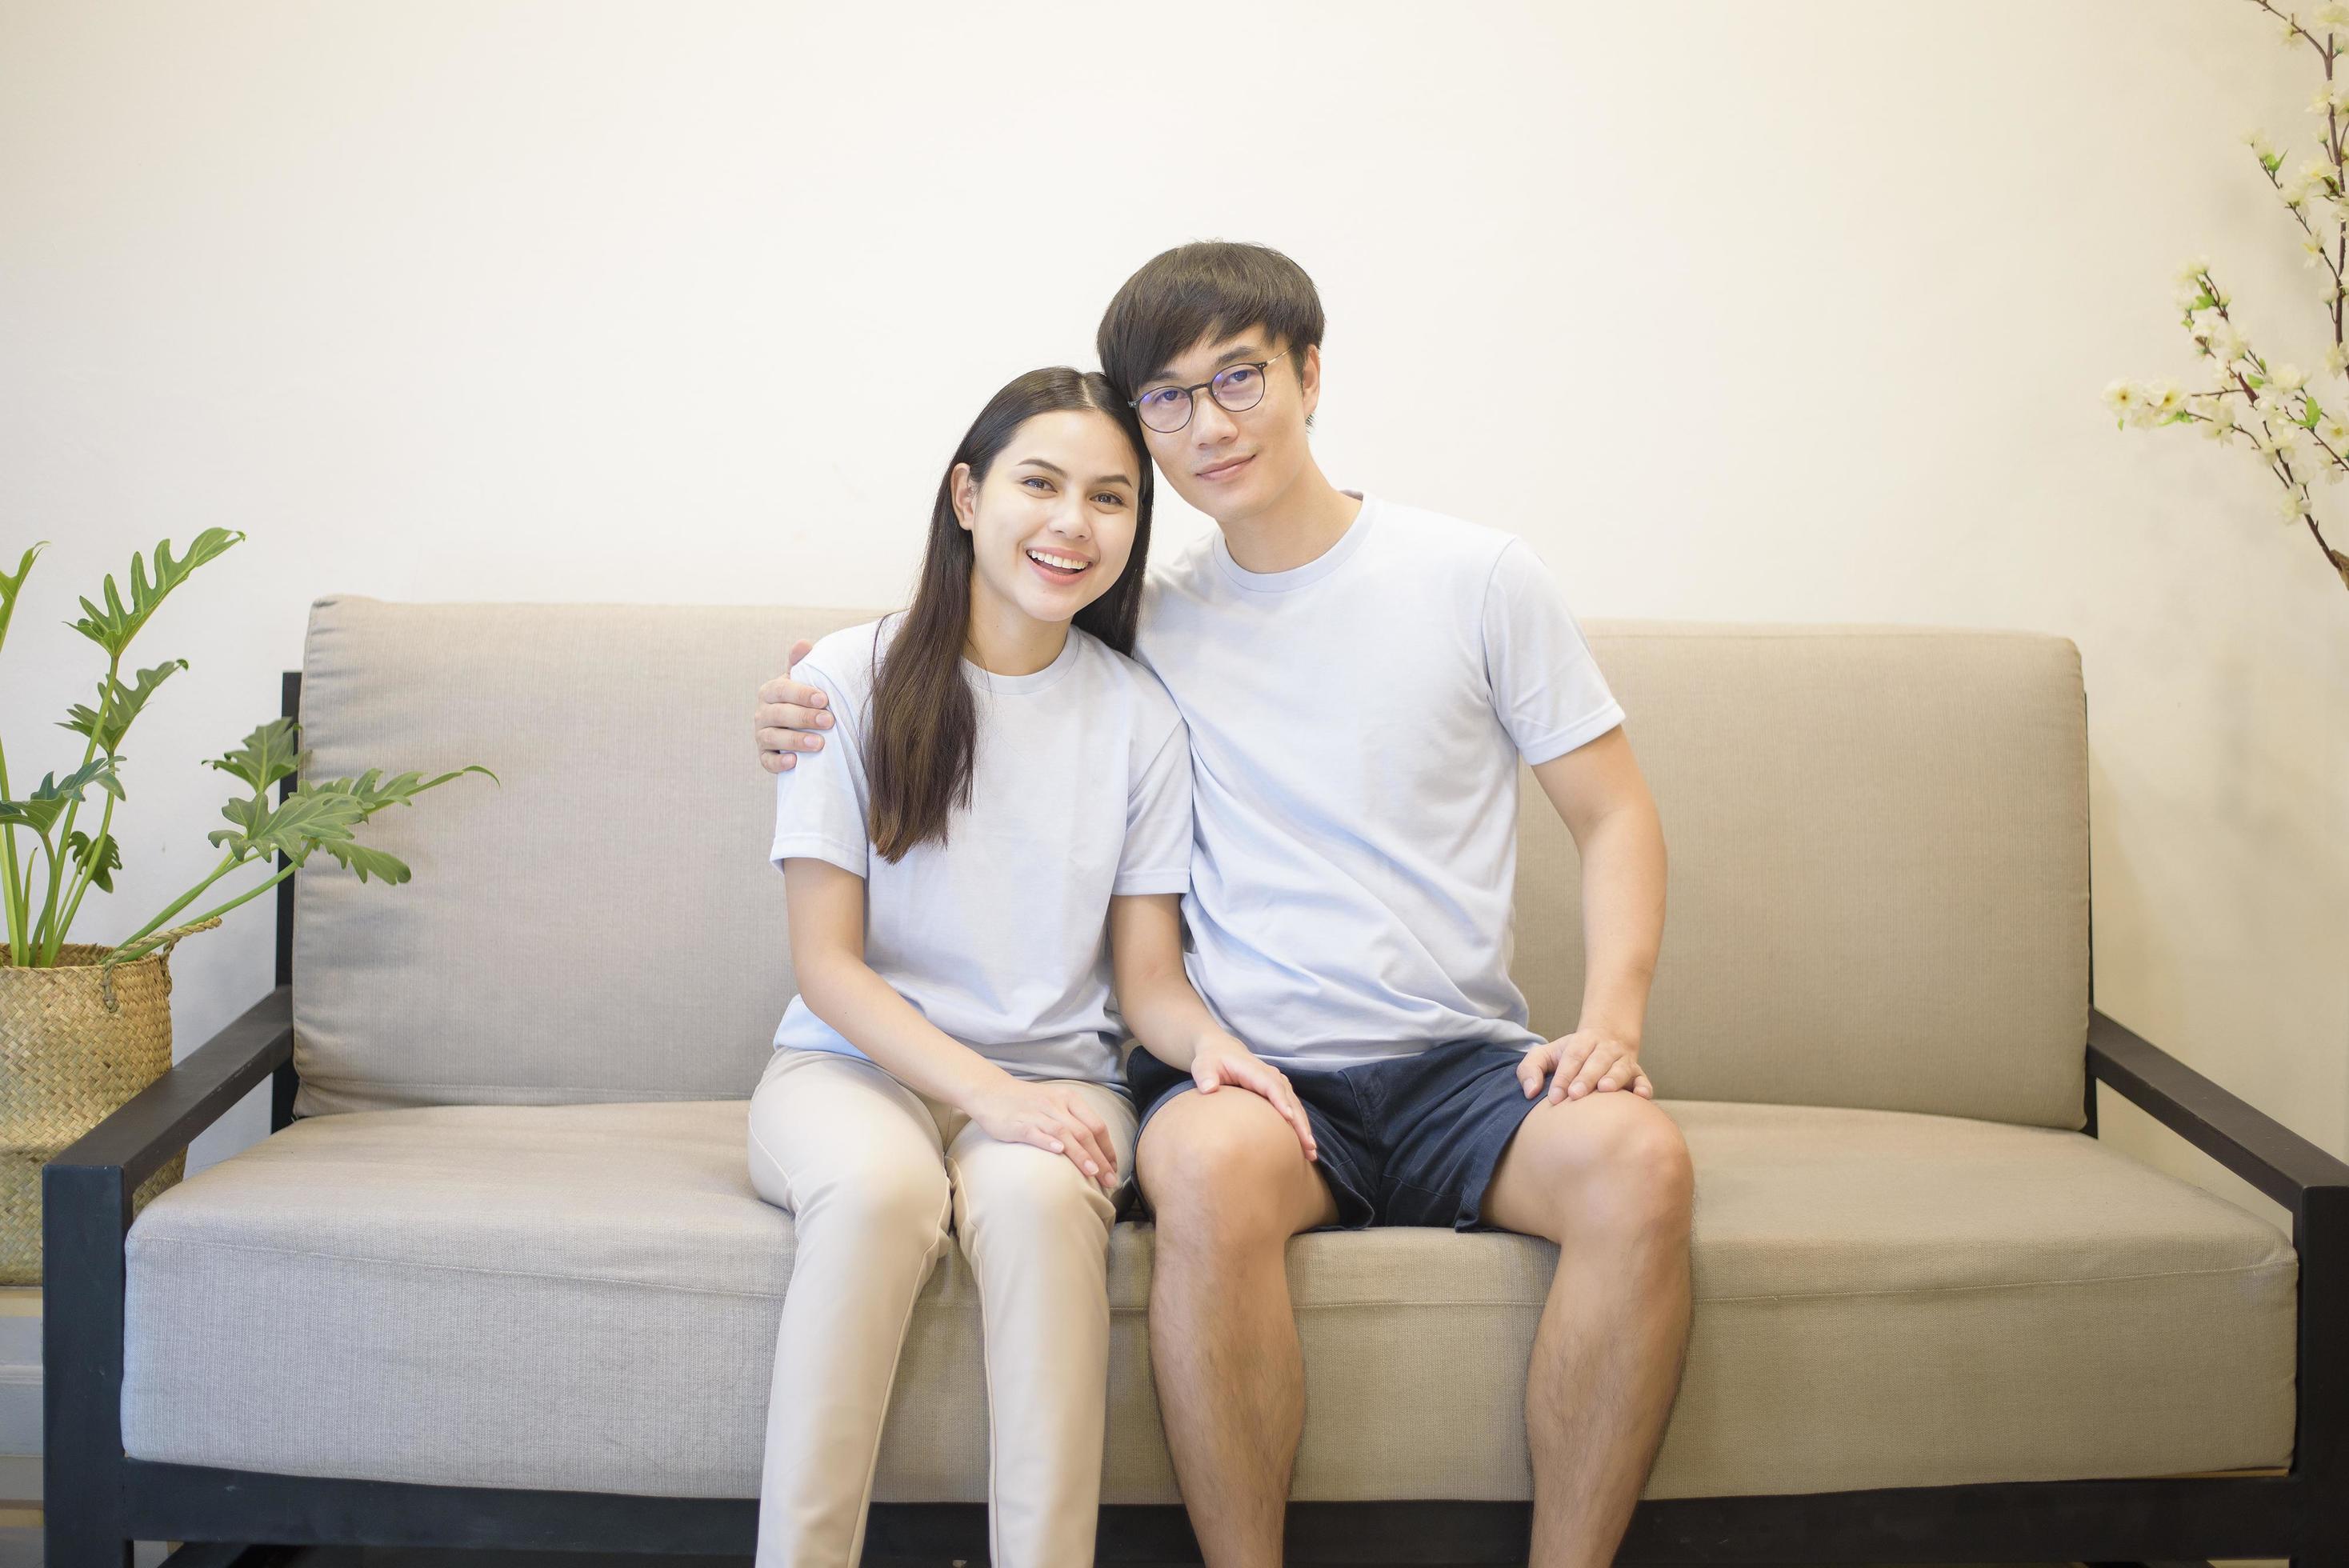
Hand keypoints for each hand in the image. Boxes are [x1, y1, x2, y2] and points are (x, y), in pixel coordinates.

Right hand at [755, 638, 831, 772]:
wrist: (799, 729)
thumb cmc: (803, 701)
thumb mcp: (802, 681)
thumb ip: (801, 663)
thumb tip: (804, 643)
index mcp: (770, 692)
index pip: (781, 690)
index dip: (801, 694)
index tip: (824, 698)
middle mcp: (762, 713)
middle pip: (779, 714)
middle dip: (804, 717)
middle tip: (829, 721)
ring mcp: (762, 735)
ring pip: (772, 738)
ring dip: (795, 741)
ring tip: (819, 744)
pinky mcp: (765, 756)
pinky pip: (767, 761)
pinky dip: (779, 762)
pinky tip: (794, 762)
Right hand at [969, 1077, 1122, 1191]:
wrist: (991, 1091)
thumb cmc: (1028, 1103)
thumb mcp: (1056, 1105)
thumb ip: (1074, 1122)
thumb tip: (1096, 1151)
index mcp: (1070, 1099)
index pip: (1097, 1125)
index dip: (1108, 1149)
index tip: (1114, 1169)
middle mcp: (1056, 1105)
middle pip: (1085, 1132)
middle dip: (1100, 1158)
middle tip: (1110, 1180)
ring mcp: (1037, 1114)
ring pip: (1064, 1133)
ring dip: (1080, 1154)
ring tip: (1092, 1172)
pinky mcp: (1018, 1123)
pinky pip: (1036, 1132)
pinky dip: (1048, 1141)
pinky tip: (1058, 1152)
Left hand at [1191, 1035, 1317, 1161]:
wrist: (1222, 1051)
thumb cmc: (1212, 1060)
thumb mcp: (1204, 1065)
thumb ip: (1205, 1075)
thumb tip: (1209, 1088)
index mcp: (1254, 1070)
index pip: (1271, 1086)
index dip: (1281, 1101)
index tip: (1289, 1118)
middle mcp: (1271, 1076)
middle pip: (1290, 1099)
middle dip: (1300, 1122)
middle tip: (1308, 1145)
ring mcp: (1277, 1084)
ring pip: (1296, 1106)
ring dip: (1304, 1128)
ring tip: (1310, 1151)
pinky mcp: (1279, 1092)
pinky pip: (1293, 1109)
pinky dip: (1300, 1126)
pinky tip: (1304, 1145)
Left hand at [1519, 1026, 1652, 1103]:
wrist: (1605, 1040)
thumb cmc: (1569, 1055)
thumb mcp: (1545, 1055)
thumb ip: (1530, 1069)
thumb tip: (1530, 1092)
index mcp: (1581, 1042)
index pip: (1572, 1057)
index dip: (1563, 1075)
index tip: (1554, 1097)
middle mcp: (1605, 1049)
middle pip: (1596, 1061)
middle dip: (1586, 1077)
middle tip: (1575, 1094)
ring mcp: (1623, 1060)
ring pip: (1620, 1068)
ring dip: (1614, 1078)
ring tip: (1605, 1089)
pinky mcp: (1637, 1073)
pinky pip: (1643, 1079)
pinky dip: (1644, 1087)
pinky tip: (1641, 1096)